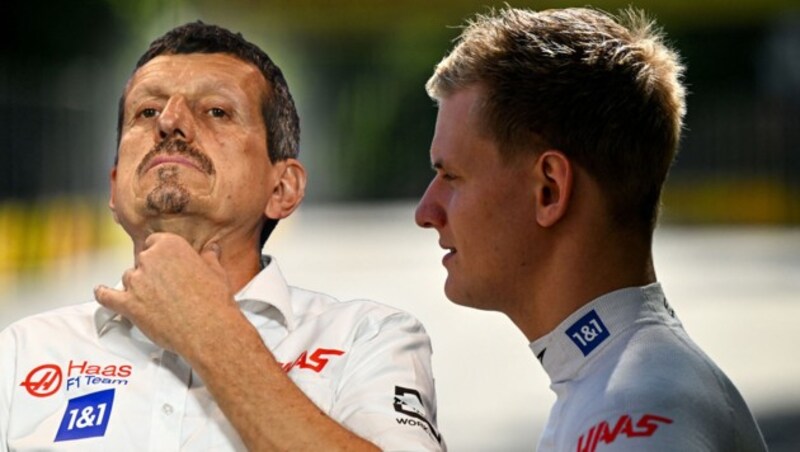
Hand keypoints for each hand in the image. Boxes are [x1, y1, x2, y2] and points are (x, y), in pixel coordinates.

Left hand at [94, 232, 237, 354]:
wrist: (208, 329)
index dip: (160, 253)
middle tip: (165, 286)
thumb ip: (209, 258)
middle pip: (141, 260)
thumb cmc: (214, 301)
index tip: (165, 261)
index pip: (155, 241)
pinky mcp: (128, 304)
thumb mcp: (216, 272)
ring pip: (128, 278)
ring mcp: (137, 282)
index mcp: (170, 246)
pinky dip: (104, 295)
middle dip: (150, 271)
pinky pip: (107, 297)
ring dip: (137, 286)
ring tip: (153, 299)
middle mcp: (150, 260)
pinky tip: (102, 293)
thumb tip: (212, 250)